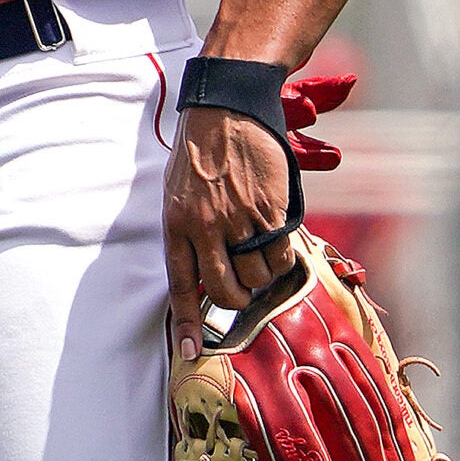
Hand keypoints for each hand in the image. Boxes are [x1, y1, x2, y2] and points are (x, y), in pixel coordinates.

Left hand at [163, 108, 294, 365]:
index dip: (187, 324)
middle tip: (245, 292)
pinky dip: (282, 259)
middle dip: (237, 301)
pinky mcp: (269, 210)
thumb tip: (204, 271)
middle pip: (224, 291)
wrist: (226, 108)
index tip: (191, 352)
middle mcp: (205, 227)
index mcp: (177, 224)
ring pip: (257, 277)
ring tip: (262, 258)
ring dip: (263, 278)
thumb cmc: (199, 150)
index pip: (179, 286)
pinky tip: (278, 243)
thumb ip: (190, 232)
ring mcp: (238, 220)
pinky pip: (280, 255)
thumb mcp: (178, 192)